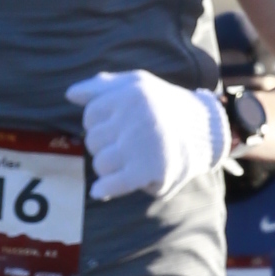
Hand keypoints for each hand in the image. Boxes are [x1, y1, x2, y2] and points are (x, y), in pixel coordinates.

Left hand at [66, 69, 229, 204]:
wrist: (204, 132)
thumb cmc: (164, 106)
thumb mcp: (137, 85)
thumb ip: (102, 87)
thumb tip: (70, 95)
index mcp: (130, 94)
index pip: (90, 115)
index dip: (100, 123)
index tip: (117, 127)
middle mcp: (135, 117)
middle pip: (93, 140)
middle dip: (105, 144)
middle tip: (128, 144)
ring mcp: (142, 145)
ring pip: (101, 163)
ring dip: (110, 166)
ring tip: (130, 160)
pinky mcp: (150, 170)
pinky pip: (114, 183)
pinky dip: (104, 188)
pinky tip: (99, 191)